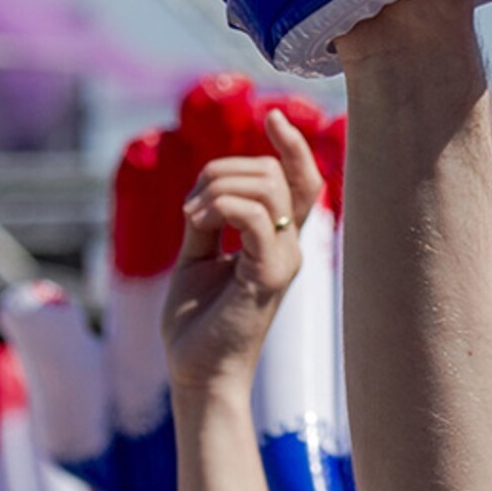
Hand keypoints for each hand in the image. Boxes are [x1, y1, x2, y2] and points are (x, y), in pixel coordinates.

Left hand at [162, 110, 321, 394]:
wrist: (196, 373)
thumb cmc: (196, 323)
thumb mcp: (196, 257)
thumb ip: (208, 219)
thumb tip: (206, 185)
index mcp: (276, 240)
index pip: (301, 181)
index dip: (294, 146)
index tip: (274, 117)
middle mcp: (288, 246)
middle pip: (275, 173)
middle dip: (224, 169)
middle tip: (190, 205)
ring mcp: (283, 260)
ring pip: (267, 187)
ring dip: (217, 187)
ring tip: (190, 217)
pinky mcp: (270, 276)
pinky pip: (257, 216)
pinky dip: (220, 206)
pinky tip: (194, 223)